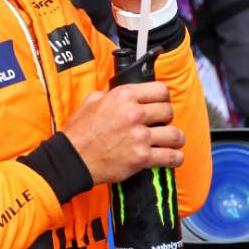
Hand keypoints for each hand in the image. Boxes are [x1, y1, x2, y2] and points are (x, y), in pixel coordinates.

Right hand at [62, 82, 183, 184]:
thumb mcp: (93, 100)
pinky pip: (170, 157)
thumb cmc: (80, 131)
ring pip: (174, 134)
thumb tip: (127, 92)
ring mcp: (139, 136)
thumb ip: (113, 93)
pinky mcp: (141, 157)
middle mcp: (134, 114)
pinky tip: (174, 157)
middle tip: (162, 123)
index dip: (163, 97)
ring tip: (173, 140)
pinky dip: (176, 158)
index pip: (160, 90)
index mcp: (124, 96)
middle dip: (167, 118)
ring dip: (176, 138)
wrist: (72, 158)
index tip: (161, 103)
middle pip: (169, 111)